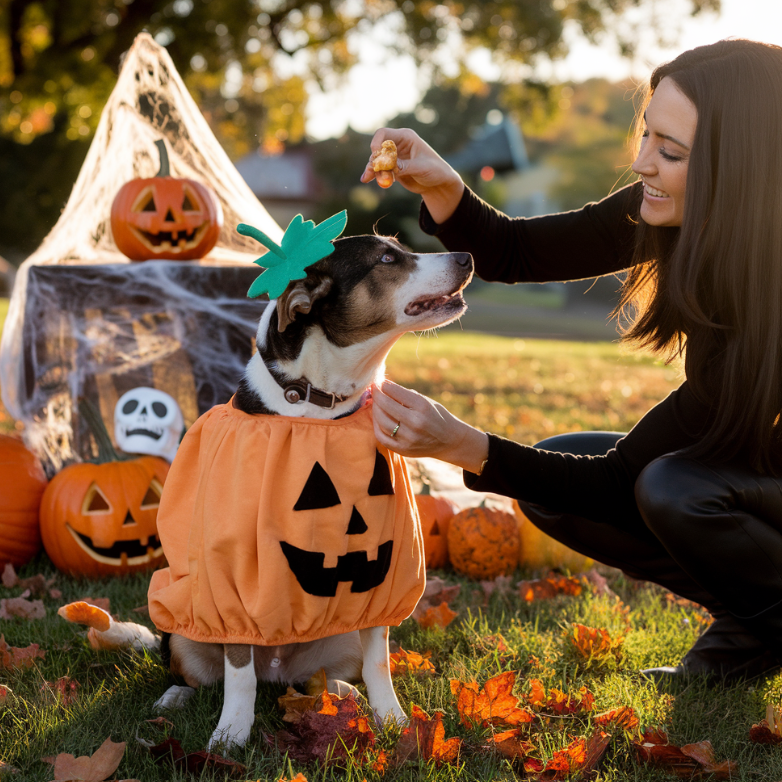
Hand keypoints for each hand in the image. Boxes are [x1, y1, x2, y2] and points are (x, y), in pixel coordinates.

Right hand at [359, 128, 464, 223]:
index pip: (384, 134)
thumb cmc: (435, 171)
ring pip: (376, 161)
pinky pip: (379, 170)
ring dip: (373, 170)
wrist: (439, 184)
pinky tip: (365, 179)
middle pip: (378, 148)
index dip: (377, 142)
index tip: (375, 155)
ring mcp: (394, 157)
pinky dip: (373, 175)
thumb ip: (404, 166)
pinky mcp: (392, 169)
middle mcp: (398, 145)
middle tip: (377, 173)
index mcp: (406, 137)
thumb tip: (387, 167)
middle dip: (375, 161)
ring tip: (374, 180)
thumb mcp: (421, 168)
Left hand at [372, 380, 488, 472]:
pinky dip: (376, 425)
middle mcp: (415, 422)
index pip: (395, 391)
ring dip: (375, 409)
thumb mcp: (426, 401)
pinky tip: (377, 418)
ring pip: (381, 421)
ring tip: (375, 403)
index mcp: (422, 406)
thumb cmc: (436, 416)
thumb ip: (405, 395)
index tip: (379, 381)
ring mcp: (408, 438)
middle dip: (376, 394)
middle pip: (386, 405)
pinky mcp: (403, 450)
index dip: (384, 385)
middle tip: (373, 389)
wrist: (450, 441)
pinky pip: (381, 437)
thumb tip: (383, 387)